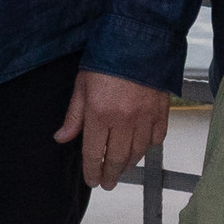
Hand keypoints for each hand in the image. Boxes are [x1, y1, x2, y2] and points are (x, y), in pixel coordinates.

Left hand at [53, 69, 173, 189]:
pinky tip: (142, 149)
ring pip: (138, 152)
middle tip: (108, 184)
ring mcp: (145, 118)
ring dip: (129, 164)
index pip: (94, 153)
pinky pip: (157, 138)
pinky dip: (149, 147)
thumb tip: (61, 139)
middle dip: (111, 175)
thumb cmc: (106, 59)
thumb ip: (73, 116)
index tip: (92, 181)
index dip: (92, 171)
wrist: (139, 39)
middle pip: (117, 159)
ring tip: (122, 169)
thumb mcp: (81, 86)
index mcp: (99, 115)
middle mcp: (123, 121)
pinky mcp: (161, 111)